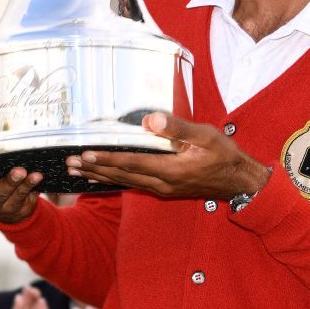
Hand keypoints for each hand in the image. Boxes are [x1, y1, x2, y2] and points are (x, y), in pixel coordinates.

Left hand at [65, 113, 268, 198]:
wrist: (239, 181)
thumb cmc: (224, 155)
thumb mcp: (205, 136)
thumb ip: (177, 128)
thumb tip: (150, 120)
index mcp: (171, 170)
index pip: (131, 164)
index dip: (107, 159)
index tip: (86, 155)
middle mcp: (162, 183)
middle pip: (122, 176)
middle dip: (95, 170)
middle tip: (69, 164)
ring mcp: (163, 188)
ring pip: (125, 183)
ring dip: (101, 177)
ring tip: (77, 172)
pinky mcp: (165, 188)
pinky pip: (134, 184)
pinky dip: (115, 180)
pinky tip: (104, 177)